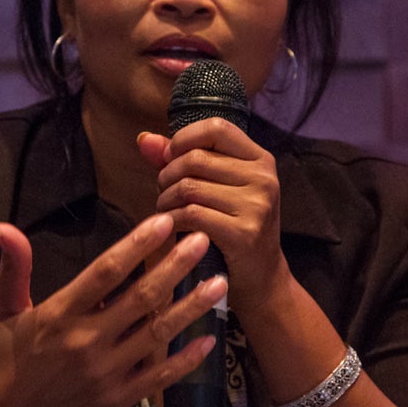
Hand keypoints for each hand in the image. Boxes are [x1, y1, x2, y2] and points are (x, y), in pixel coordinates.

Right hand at [0, 214, 228, 406]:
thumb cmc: (2, 360)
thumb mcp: (0, 310)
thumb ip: (13, 267)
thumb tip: (5, 225)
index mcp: (60, 314)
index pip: (106, 272)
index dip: (136, 245)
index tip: (163, 221)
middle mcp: (87, 341)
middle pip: (142, 298)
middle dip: (175, 267)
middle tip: (203, 241)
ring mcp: (106, 373)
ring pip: (158, 334)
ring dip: (192, 307)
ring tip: (220, 283)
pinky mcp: (118, 399)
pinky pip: (159, 376)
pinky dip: (186, 359)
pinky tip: (210, 338)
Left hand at [138, 118, 289, 314]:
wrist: (260, 278)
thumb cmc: (233, 226)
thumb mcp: (217, 187)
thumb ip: (181, 159)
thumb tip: (144, 139)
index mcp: (260, 159)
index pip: (216, 128)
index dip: (184, 139)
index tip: (170, 159)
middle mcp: (264, 178)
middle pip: (196, 159)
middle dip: (168, 175)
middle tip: (164, 193)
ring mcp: (257, 205)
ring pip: (189, 187)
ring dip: (166, 199)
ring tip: (167, 210)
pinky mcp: (244, 232)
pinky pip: (191, 214)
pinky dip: (172, 219)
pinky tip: (172, 227)